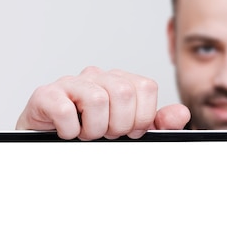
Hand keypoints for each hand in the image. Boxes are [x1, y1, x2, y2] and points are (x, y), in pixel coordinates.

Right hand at [17, 67, 190, 139]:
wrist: (48, 148)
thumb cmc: (91, 138)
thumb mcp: (129, 133)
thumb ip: (157, 124)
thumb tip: (181, 113)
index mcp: (119, 83)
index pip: (146, 87)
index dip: (142, 117)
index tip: (129, 132)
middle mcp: (96, 77)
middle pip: (124, 92)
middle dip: (118, 125)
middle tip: (106, 135)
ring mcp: (69, 84)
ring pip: (98, 100)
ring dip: (94, 130)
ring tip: (86, 135)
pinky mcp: (45, 95)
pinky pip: (66, 110)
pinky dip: (70, 131)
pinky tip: (68, 133)